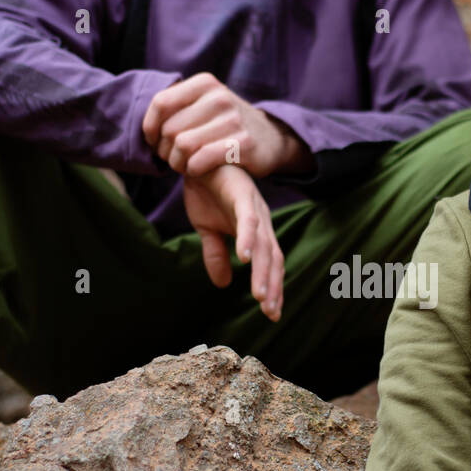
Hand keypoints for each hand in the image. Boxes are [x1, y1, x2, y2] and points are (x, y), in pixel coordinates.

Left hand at [143, 72, 312, 178]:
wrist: (271, 138)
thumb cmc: (226, 124)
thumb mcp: (205, 104)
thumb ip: (177, 107)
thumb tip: (144, 128)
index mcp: (205, 83)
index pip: (160, 103)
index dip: (149, 128)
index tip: (153, 143)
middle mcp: (219, 97)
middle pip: (170, 129)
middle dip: (165, 150)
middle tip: (172, 159)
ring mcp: (233, 120)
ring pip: (183, 146)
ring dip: (177, 162)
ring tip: (184, 165)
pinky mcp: (243, 144)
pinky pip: (201, 160)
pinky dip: (193, 170)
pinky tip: (197, 171)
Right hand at [182, 162, 284, 318]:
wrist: (197, 157)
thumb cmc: (206, 190)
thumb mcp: (206, 228)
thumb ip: (216, 254)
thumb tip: (222, 284)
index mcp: (255, 230)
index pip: (269, 263)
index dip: (272, 287)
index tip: (271, 313)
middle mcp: (260, 221)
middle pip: (272, 258)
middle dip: (273, 286)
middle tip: (271, 312)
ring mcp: (253, 208)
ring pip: (263, 245)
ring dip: (263, 272)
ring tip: (261, 297)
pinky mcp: (241, 195)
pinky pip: (247, 220)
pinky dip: (247, 239)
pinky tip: (244, 258)